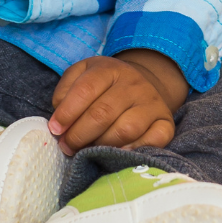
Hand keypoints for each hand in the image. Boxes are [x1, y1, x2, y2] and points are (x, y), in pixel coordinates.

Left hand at [48, 49, 187, 154]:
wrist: (143, 83)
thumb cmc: (105, 84)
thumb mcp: (82, 74)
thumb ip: (65, 90)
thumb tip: (59, 117)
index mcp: (110, 69)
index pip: (86, 90)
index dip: (67, 112)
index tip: (55, 129)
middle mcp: (134, 84)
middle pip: (103, 113)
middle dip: (79, 134)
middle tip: (67, 146)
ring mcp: (152, 103)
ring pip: (126, 129)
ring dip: (101, 145)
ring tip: (88, 150)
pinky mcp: (166, 122)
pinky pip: (153, 140)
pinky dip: (133, 150)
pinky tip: (117, 153)